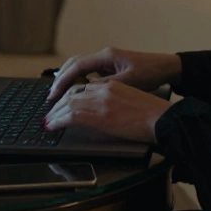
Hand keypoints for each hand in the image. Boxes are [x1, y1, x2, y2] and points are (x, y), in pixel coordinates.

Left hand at [44, 81, 172, 142]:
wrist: (162, 119)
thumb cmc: (152, 114)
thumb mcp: (130, 100)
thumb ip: (113, 101)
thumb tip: (100, 111)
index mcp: (112, 84)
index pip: (82, 86)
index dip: (68, 95)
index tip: (61, 104)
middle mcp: (104, 89)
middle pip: (72, 92)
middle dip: (58, 104)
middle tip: (49, 114)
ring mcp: (101, 101)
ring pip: (68, 103)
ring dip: (55, 113)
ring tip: (48, 122)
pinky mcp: (100, 115)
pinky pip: (72, 115)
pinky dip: (59, 120)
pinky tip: (53, 126)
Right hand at [46, 47, 180, 101]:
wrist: (166, 67)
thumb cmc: (151, 73)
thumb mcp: (128, 82)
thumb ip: (107, 85)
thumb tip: (86, 90)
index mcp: (106, 56)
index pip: (76, 67)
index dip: (62, 81)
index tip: (53, 95)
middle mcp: (104, 55)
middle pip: (74, 64)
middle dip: (60, 79)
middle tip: (51, 96)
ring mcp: (106, 60)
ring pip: (79, 67)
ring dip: (67, 79)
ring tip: (58, 95)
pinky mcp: (110, 67)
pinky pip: (88, 72)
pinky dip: (77, 80)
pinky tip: (74, 92)